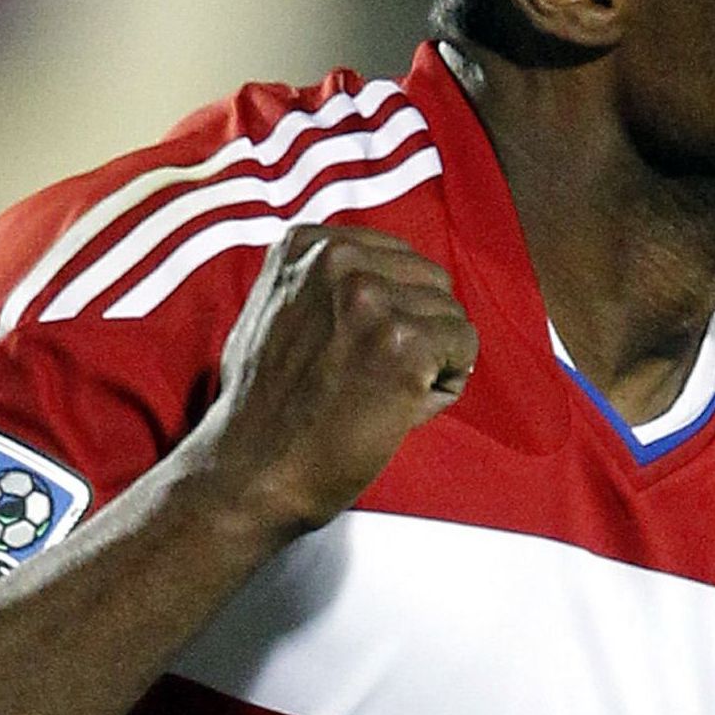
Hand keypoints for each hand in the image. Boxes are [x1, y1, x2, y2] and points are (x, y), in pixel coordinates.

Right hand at [179, 225, 479, 535]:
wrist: (251, 470)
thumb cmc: (263, 406)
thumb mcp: (278, 311)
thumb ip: (324, 285)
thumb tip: (381, 277)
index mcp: (307, 245)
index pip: (396, 258)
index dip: (392, 311)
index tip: (362, 349)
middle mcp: (339, 260)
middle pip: (430, 281)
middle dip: (417, 330)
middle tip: (372, 379)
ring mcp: (372, 299)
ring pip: (451, 315)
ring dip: (431, 360)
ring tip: (378, 395)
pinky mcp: (403, 342)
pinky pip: (464, 349)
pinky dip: (443, 386)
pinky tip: (397, 408)